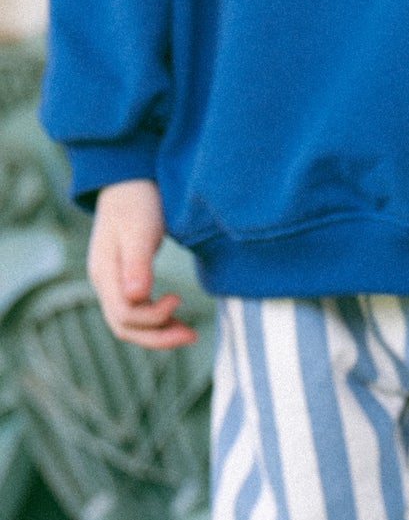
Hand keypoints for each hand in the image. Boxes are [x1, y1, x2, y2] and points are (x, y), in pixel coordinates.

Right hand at [88, 180, 195, 348]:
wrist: (129, 183)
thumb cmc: (137, 202)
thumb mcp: (140, 230)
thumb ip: (137, 263)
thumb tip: (136, 296)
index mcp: (105, 271)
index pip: (124, 313)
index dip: (154, 316)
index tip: (179, 298)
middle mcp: (103, 282)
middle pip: (124, 327)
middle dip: (158, 336)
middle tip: (193, 334)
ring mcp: (110, 284)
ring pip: (128, 325)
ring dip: (158, 334)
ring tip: (189, 333)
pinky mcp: (122, 282)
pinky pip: (134, 314)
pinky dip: (156, 323)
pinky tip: (177, 320)